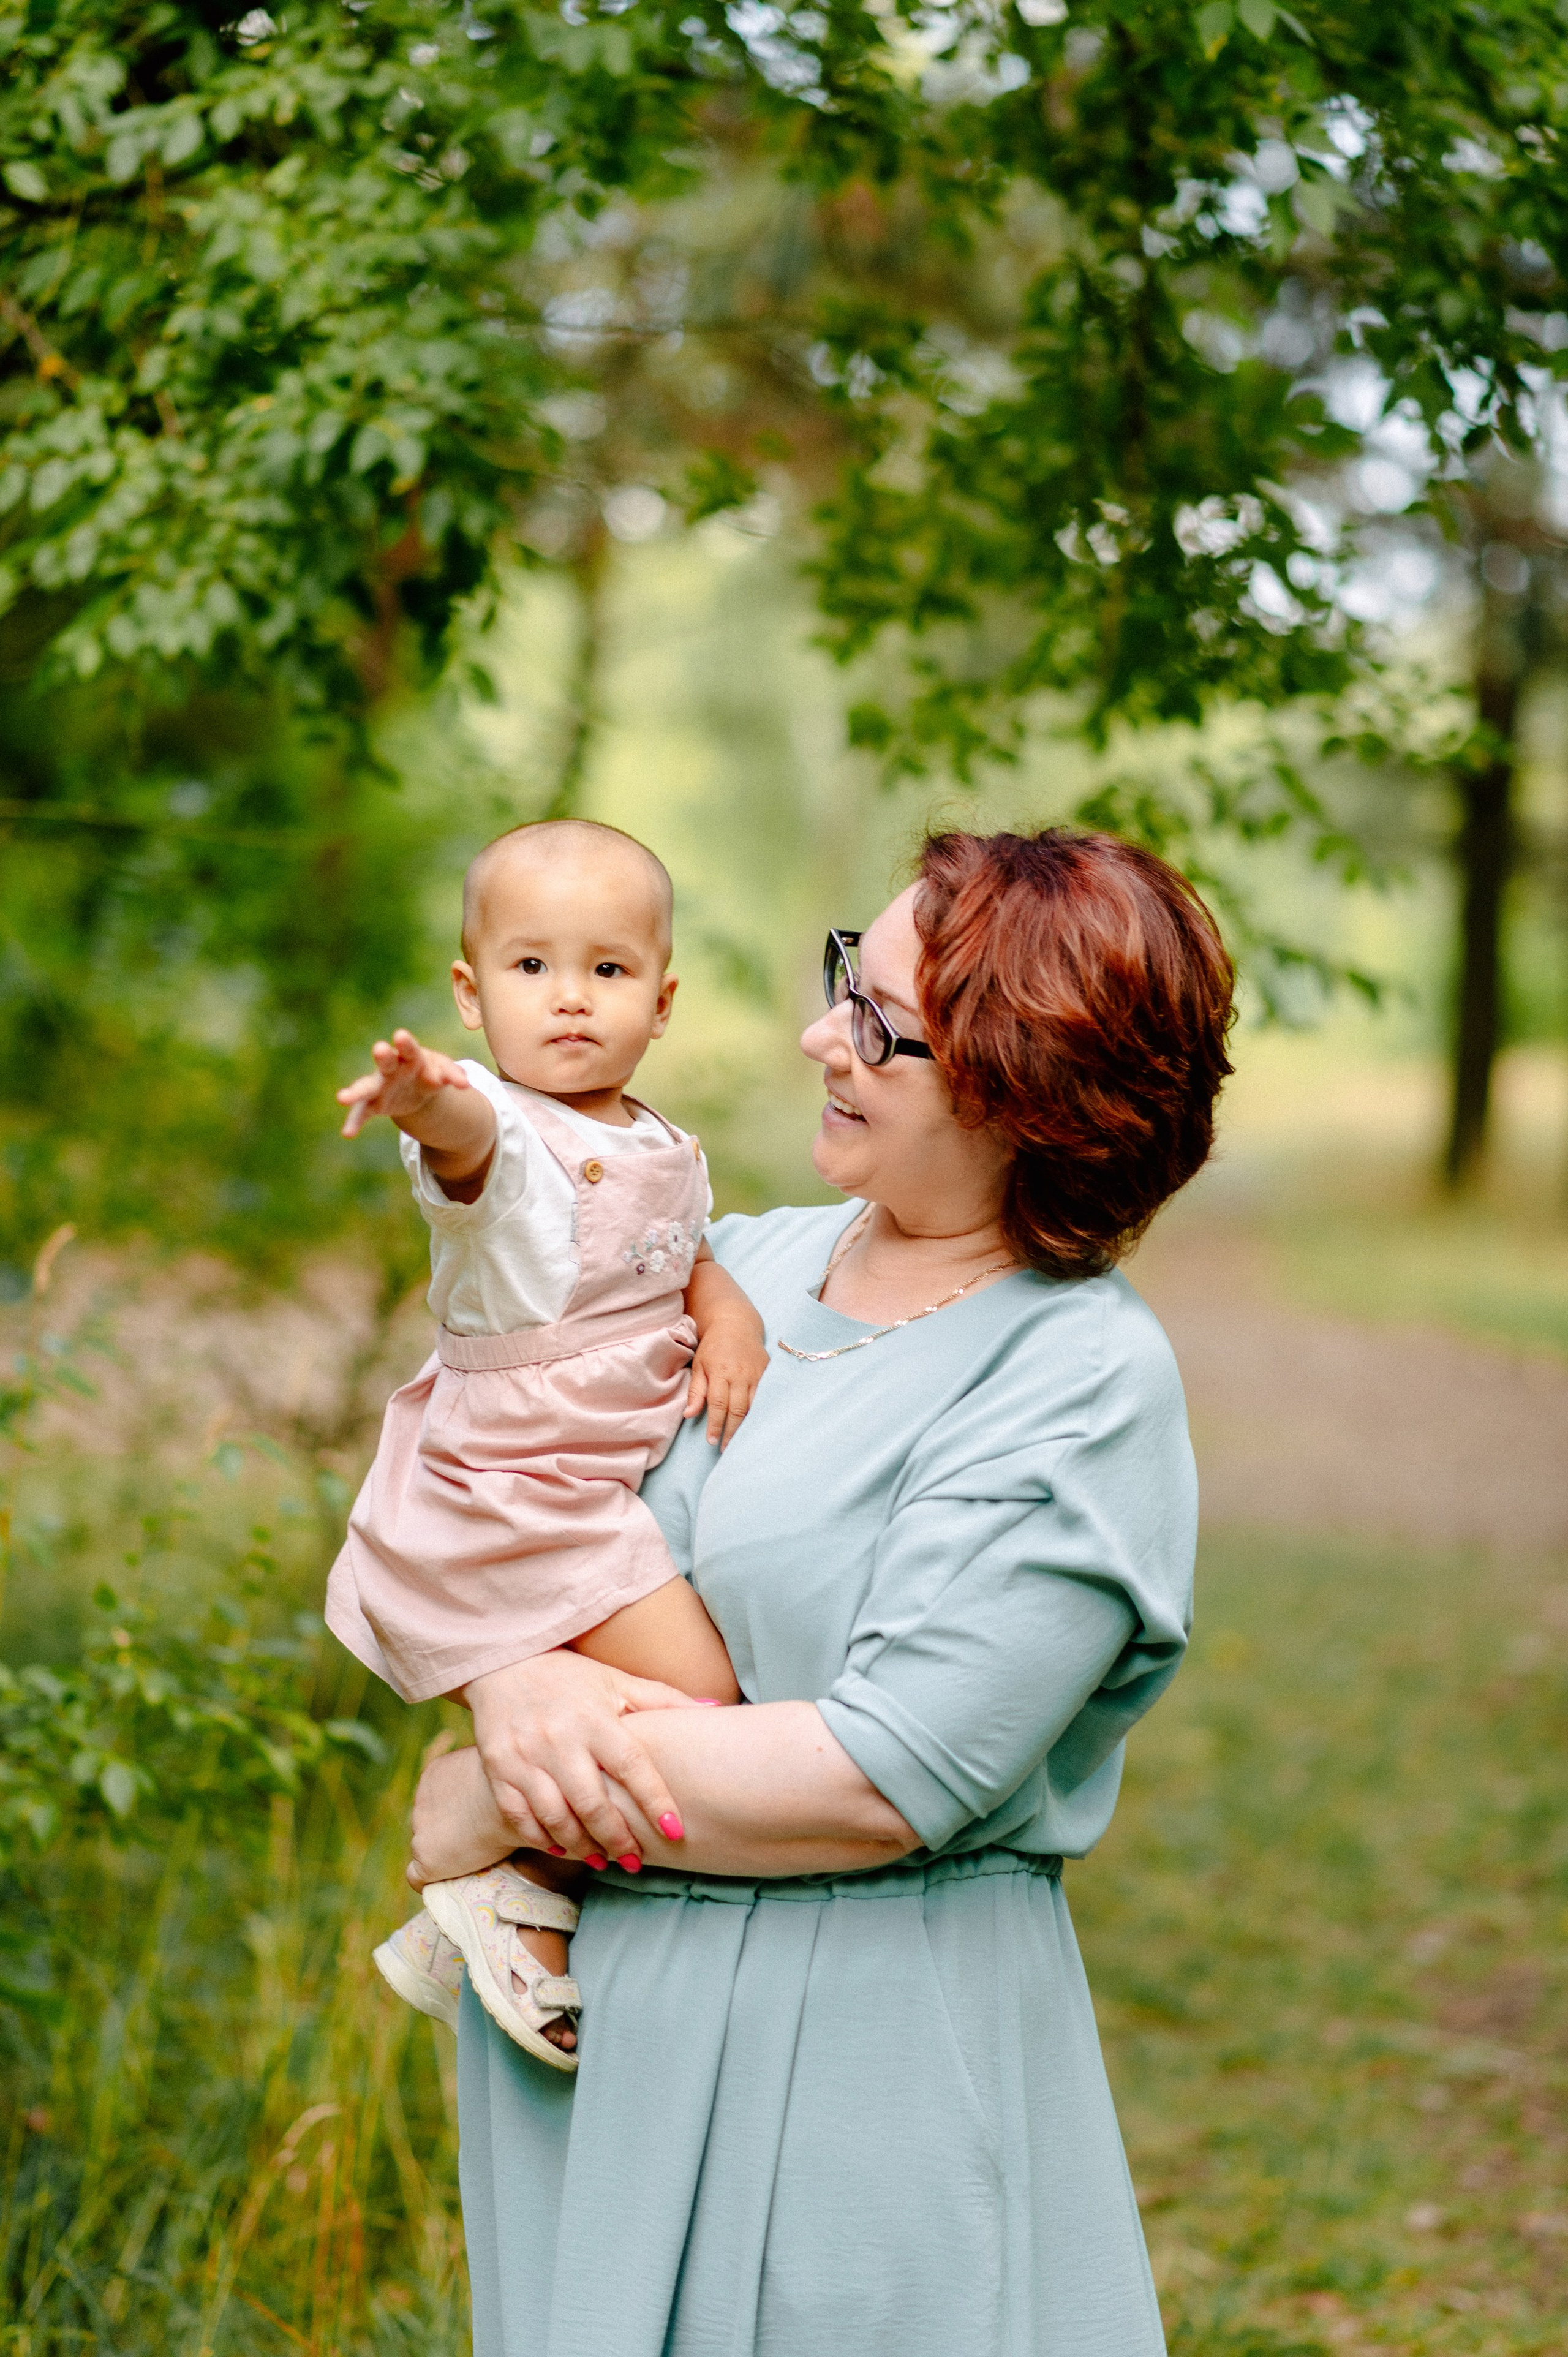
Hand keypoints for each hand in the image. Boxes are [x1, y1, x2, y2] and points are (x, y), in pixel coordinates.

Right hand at [336, 1027, 475, 1140]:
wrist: (420, 1088)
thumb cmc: (432, 1071)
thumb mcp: (445, 1071)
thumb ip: (454, 1075)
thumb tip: (465, 1085)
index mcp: (411, 1056)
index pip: (409, 1048)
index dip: (406, 1044)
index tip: (401, 1036)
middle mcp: (392, 1068)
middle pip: (386, 1061)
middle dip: (383, 1056)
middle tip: (380, 1049)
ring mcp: (380, 1086)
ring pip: (366, 1087)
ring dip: (356, 1092)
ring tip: (342, 1098)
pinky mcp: (374, 1104)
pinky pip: (362, 1112)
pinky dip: (354, 1122)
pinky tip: (347, 1133)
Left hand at [408, 1744, 515, 1887]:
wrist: (519, 1800)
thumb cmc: (520, 1784)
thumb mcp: (497, 1770)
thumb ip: (487, 1779)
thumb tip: (505, 1789)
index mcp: (436, 1773)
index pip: (437, 1801)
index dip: (456, 1815)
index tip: (476, 1824)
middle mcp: (421, 1799)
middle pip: (431, 1824)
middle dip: (451, 1833)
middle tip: (480, 1841)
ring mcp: (421, 1830)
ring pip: (427, 1849)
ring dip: (446, 1855)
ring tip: (476, 1860)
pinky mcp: (428, 1859)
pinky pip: (417, 1878)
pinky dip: (431, 1882)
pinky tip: (451, 1885)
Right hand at [462, 1651, 699, 1865]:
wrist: (502, 1662)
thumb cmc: (569, 1677)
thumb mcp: (616, 1681)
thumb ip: (664, 1699)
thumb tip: (717, 1709)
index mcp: (594, 1717)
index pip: (631, 1765)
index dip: (655, 1800)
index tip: (676, 1830)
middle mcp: (558, 1738)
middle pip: (592, 1802)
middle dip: (618, 1838)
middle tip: (636, 1861)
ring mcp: (524, 1755)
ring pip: (555, 1816)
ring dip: (581, 1845)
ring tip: (603, 1859)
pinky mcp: (496, 1767)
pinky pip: (518, 1815)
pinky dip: (540, 1837)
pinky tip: (562, 1847)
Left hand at [685, 1313, 770, 1447]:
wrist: (736, 1324)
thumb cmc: (713, 1347)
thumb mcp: (699, 1365)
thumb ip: (696, 1391)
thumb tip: (689, 1415)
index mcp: (720, 1372)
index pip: (718, 1404)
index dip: (715, 1425)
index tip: (711, 1441)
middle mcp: (740, 1374)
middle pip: (738, 1409)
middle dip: (731, 1431)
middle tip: (726, 1448)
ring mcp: (757, 1373)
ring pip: (755, 1405)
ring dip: (748, 1425)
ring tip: (742, 1441)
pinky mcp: (768, 1372)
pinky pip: (766, 1396)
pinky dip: (762, 1411)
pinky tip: (758, 1424)